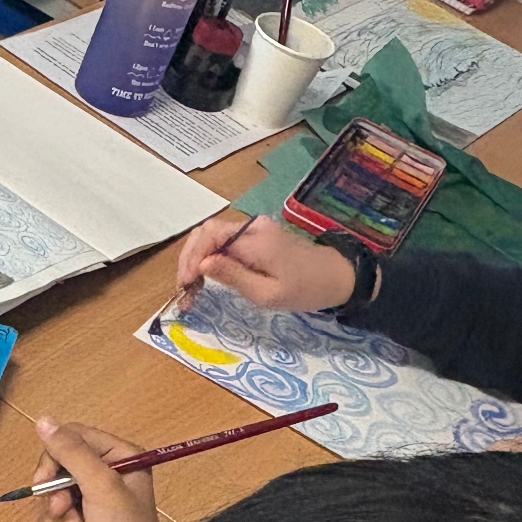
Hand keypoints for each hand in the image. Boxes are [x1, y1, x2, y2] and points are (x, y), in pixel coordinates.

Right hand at [30, 418, 164, 521]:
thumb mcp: (100, 486)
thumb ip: (71, 452)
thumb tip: (43, 420)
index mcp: (120, 458)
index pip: (75, 438)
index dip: (56, 455)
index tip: (46, 476)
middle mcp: (106, 477)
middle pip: (58, 466)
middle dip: (57, 492)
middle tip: (62, 507)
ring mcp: (91, 505)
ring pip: (52, 497)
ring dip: (62, 519)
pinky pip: (54, 521)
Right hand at [176, 214, 355, 313]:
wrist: (337, 276)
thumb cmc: (305, 290)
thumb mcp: (267, 293)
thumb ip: (233, 277)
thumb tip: (203, 264)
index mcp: (255, 239)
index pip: (210, 237)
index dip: (192, 258)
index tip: (185, 284)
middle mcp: (252, 227)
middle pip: (206, 232)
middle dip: (189, 258)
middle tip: (183, 287)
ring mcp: (254, 229)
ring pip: (212, 236)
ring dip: (197, 258)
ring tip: (191, 285)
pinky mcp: (256, 236)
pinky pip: (225, 242)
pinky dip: (210, 257)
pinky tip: (205, 277)